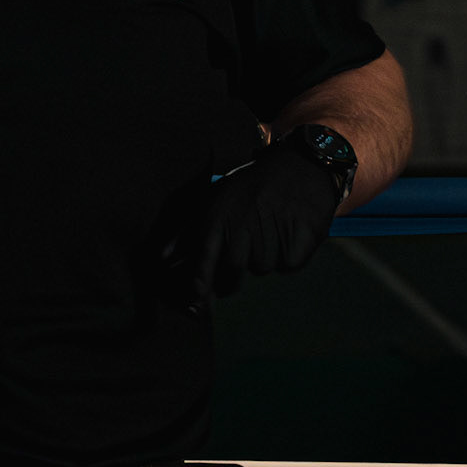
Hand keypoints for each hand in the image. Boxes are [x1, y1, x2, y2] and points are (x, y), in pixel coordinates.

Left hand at [180, 138, 339, 307]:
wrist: (302, 164)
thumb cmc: (253, 185)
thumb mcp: (217, 197)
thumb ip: (188, 228)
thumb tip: (164, 256)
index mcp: (220, 215)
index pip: (204, 258)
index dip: (200, 284)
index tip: (198, 303)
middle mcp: (244, 225)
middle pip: (234, 272)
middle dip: (233, 278)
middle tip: (241, 263)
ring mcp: (273, 231)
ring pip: (262, 269)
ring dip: (265, 258)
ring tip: (271, 231)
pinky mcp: (301, 238)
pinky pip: (289, 265)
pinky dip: (290, 256)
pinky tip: (290, 232)